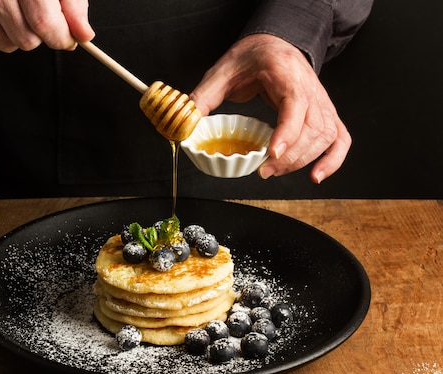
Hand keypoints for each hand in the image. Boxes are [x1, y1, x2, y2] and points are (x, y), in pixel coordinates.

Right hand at [0, 0, 94, 52]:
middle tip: (33, 11)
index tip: (66, 38)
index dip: (61, 38)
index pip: (44, 25)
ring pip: (7, 46)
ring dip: (16, 35)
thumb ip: (72, 4)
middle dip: (38, 34)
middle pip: (27, 40)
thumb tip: (83, 35)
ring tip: (11, 8)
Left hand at [190, 34, 350, 183]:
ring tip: (276, 171)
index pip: (295, 104)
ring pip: (327, 135)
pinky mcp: (325, 113)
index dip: (287, 131)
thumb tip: (187, 123)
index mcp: (285, 73)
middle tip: (264, 170)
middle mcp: (310, 87)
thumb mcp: (222, 71)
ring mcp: (321, 101)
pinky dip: (333, 160)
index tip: (272, 152)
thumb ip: (204, 97)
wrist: (274, 43)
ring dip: (305, 160)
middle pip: (314, 127)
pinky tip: (316, 176)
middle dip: (291, 156)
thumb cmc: (252, 56)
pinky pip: (340, 138)